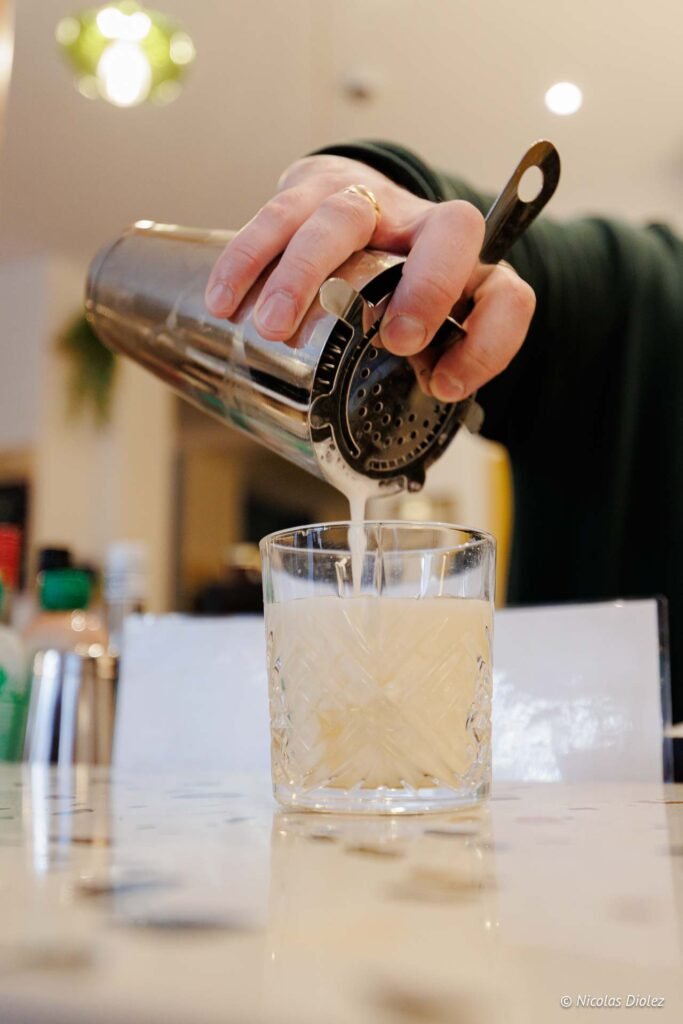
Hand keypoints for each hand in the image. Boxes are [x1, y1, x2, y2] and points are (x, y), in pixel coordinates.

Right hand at [205, 154, 534, 401]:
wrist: (363, 208)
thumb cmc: (397, 283)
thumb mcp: (432, 326)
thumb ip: (444, 359)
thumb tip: (438, 387)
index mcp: (466, 268)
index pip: (506, 292)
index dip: (488, 339)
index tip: (443, 383)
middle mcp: (426, 225)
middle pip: (451, 231)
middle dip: (426, 287)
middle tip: (392, 341)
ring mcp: (370, 201)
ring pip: (344, 215)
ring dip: (305, 271)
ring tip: (271, 327)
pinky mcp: (311, 189)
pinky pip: (278, 214)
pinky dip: (249, 257)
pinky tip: (226, 298)